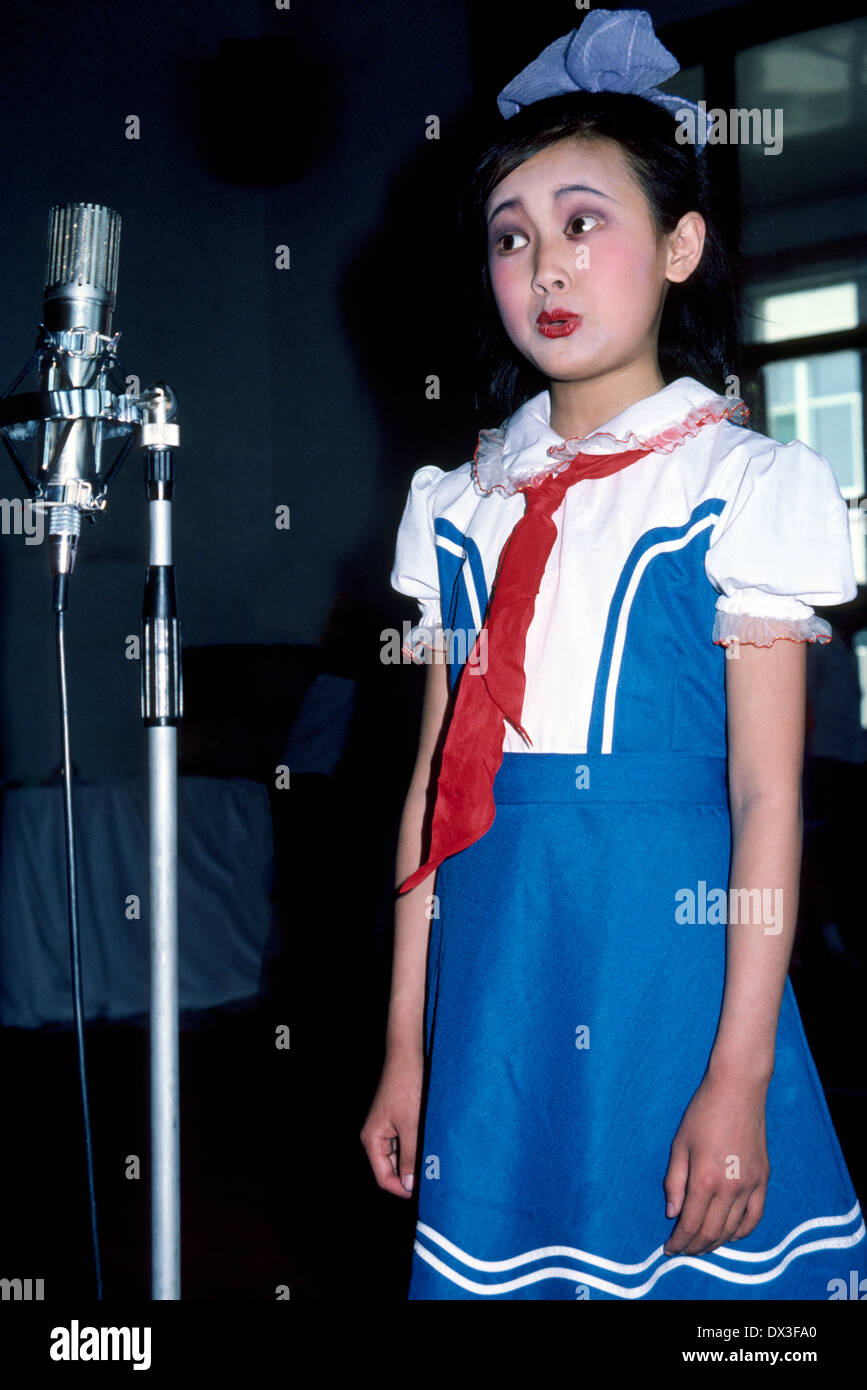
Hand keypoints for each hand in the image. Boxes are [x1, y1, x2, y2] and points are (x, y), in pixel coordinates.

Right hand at [360, 1050, 423, 1198]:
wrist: (408, 1055)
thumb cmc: (407, 1087)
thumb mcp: (412, 1126)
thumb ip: (410, 1157)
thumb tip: (409, 1186)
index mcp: (372, 1140)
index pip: (384, 1177)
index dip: (402, 1189)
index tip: (425, 1192)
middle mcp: (376, 1136)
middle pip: (391, 1169)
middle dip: (411, 1175)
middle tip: (434, 1179)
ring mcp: (386, 1128)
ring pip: (400, 1156)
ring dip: (415, 1160)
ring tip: (435, 1162)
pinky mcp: (396, 1120)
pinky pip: (405, 1142)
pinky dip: (417, 1147)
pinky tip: (432, 1146)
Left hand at [662, 1070, 769, 1255]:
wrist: (737, 1089)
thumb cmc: (703, 1112)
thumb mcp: (679, 1144)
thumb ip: (674, 1182)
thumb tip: (673, 1214)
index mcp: (704, 1179)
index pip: (690, 1224)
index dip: (679, 1242)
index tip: (669, 1249)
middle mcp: (730, 1188)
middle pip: (711, 1232)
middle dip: (695, 1247)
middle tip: (682, 1250)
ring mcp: (750, 1185)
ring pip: (733, 1229)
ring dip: (716, 1243)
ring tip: (701, 1246)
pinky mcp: (764, 1179)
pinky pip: (755, 1216)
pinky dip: (742, 1231)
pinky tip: (730, 1235)